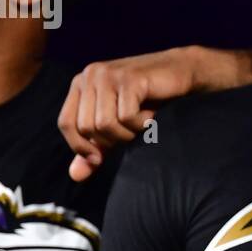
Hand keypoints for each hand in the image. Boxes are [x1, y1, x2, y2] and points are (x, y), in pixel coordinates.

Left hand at [58, 46, 251, 179]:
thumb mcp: (118, 128)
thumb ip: (97, 149)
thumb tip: (76, 175)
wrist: (185, 76)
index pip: (66, 123)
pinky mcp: (128, 79)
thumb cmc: (151, 101)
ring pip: (103, 125)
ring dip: (128, 132)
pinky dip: (141, 124)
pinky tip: (152, 114)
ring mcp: (108, 75)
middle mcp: (90, 75)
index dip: (80, 146)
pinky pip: (125, 118)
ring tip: (143, 121)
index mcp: (82, 83)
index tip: (100, 158)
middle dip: (111, 139)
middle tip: (133, 131)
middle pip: (85, 128)